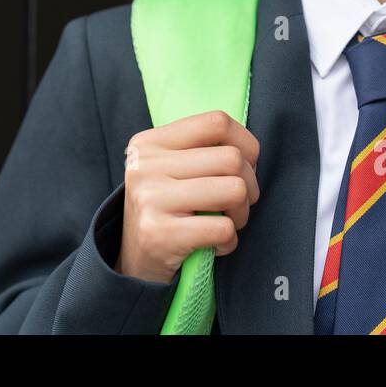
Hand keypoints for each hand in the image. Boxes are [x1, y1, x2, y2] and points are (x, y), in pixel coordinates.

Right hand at [114, 110, 260, 284]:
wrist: (135, 264)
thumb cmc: (167, 210)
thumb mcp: (170, 169)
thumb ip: (202, 150)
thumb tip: (250, 150)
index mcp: (150, 142)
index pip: (217, 122)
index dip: (246, 143)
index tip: (243, 166)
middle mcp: (146, 165)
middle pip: (232, 158)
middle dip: (249, 185)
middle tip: (236, 203)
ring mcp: (150, 198)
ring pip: (234, 190)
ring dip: (241, 213)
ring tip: (226, 222)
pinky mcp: (159, 233)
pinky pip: (223, 229)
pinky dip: (229, 242)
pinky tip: (214, 244)